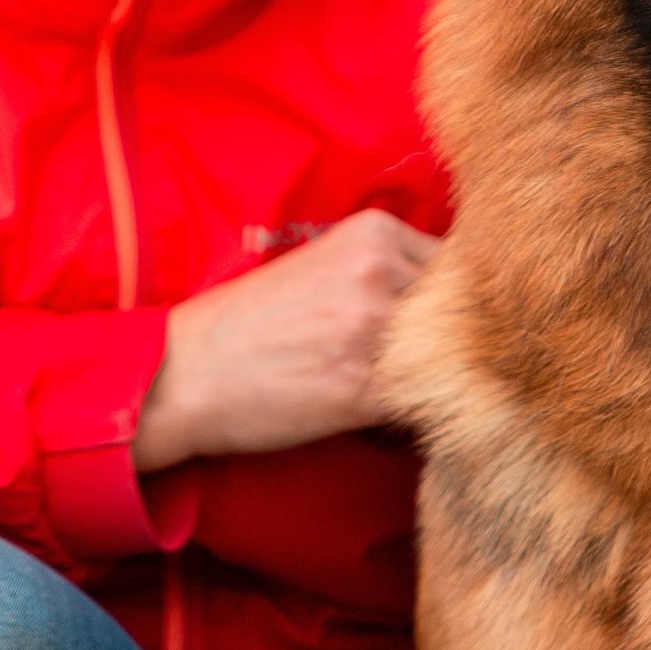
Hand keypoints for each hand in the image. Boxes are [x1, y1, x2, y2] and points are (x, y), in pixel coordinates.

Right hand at [131, 208, 438, 471]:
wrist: (183, 374)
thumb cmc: (250, 324)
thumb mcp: (324, 267)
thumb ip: (387, 271)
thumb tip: (460, 299)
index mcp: (373, 233)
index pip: (461, 263)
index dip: (464, 301)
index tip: (456, 325)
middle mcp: (380, 271)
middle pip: (467, 306)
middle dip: (462, 339)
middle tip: (443, 363)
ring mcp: (375, 328)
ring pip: (454, 354)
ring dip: (445, 377)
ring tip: (418, 391)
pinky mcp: (366, 388)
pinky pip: (428, 400)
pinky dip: (423, 413)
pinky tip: (396, 416)